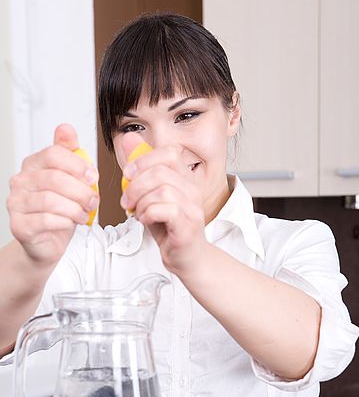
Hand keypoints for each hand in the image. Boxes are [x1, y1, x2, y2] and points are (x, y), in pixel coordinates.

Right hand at [7, 124, 98, 266]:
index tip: (93, 177)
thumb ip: (69, 155)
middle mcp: (20, 182)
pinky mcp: (19, 225)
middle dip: (81, 191)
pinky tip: (72, 223)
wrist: (47, 242)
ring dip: (75, 208)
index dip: (78, 165)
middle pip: (55, 178)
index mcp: (33, 166)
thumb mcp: (69, 180)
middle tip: (93, 201)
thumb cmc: (59, 211)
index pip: (54, 154)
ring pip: (51, 200)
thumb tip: (66, 128)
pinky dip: (65, 222)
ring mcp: (16, 203)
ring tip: (84, 214)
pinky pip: (45, 220)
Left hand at [119, 133, 206, 275]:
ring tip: (137, 212)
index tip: (128, 175)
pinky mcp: (188, 226)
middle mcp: (193, 190)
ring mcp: (193, 208)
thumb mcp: (150, 195)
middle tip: (127, 201)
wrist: (186, 257)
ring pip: (163, 190)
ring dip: (141, 202)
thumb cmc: (169, 228)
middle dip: (136, 185)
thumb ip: (140, 169)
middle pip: (161, 172)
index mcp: (185, 179)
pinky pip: (167, 210)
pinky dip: (149, 213)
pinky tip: (145, 220)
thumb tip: (128, 139)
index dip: (144, 160)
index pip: (170, 153)